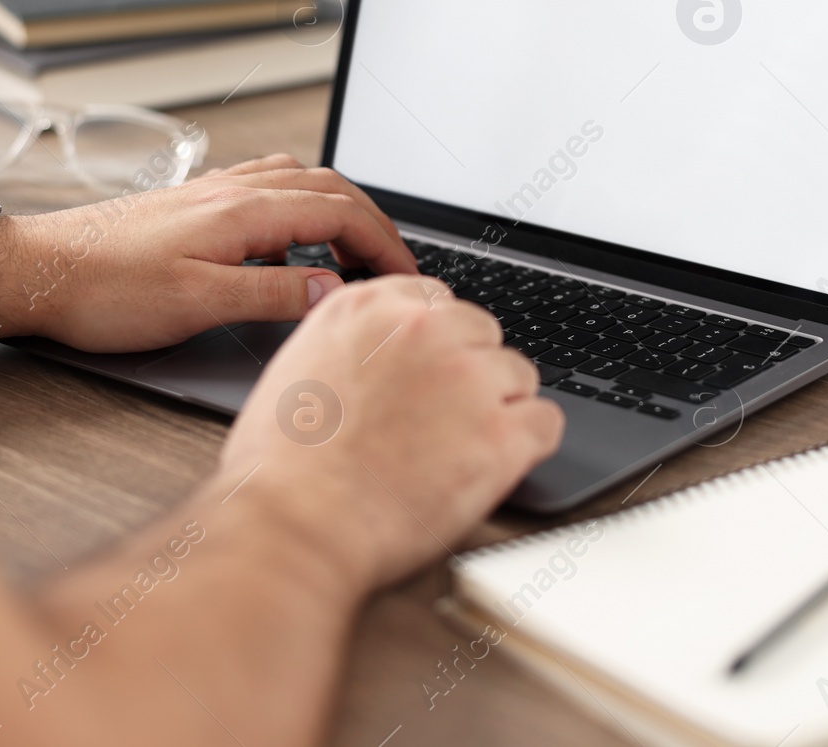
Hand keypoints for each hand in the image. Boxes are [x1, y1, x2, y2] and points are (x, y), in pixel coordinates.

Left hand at [0, 155, 417, 351]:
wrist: (36, 271)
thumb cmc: (104, 289)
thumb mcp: (196, 304)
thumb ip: (270, 293)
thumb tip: (332, 290)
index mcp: (243, 211)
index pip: (341, 213)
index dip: (384, 244)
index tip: (405, 276)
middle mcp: (232, 191)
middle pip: (330, 188)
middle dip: (374, 223)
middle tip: (395, 265)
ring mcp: (212, 193)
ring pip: (300, 181)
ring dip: (340, 208)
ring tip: (355, 249)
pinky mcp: (193, 205)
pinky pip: (267, 188)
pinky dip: (301, 205)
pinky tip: (290, 239)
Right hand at [216, 274, 565, 592]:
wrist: (294, 526)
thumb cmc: (281, 469)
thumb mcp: (299, 370)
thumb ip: (350, 345)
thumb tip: (380, 354)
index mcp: (369, 308)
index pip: (435, 301)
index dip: (437, 343)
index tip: (430, 372)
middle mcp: (423, 330)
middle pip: (482, 333)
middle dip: (470, 371)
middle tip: (442, 419)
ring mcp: (467, 379)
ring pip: (518, 375)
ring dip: (499, 408)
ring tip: (458, 450)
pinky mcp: (501, 434)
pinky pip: (546, 422)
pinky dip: (528, 445)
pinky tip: (495, 466)